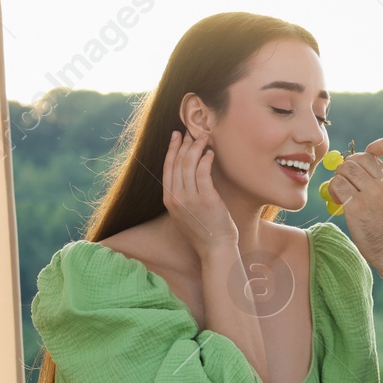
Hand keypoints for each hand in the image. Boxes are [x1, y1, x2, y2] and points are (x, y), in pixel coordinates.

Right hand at [163, 127, 238, 258]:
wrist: (215, 250)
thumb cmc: (204, 233)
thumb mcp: (185, 215)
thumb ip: (182, 197)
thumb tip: (186, 177)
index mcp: (169, 200)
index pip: (167, 168)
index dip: (172, 149)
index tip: (177, 136)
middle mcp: (176, 198)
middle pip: (177, 162)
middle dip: (184, 144)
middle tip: (192, 132)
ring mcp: (190, 199)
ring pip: (189, 164)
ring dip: (196, 147)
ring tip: (204, 138)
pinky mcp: (206, 199)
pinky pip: (203, 172)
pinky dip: (206, 159)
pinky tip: (210, 153)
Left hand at [325, 137, 382, 267]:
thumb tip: (351, 161)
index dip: (375, 146)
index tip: (370, 154)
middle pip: (362, 157)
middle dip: (352, 165)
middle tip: (351, 180)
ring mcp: (375, 194)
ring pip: (347, 168)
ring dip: (341, 175)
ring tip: (344, 189)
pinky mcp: (357, 207)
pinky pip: (337, 184)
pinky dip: (334, 188)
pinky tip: (338, 198)